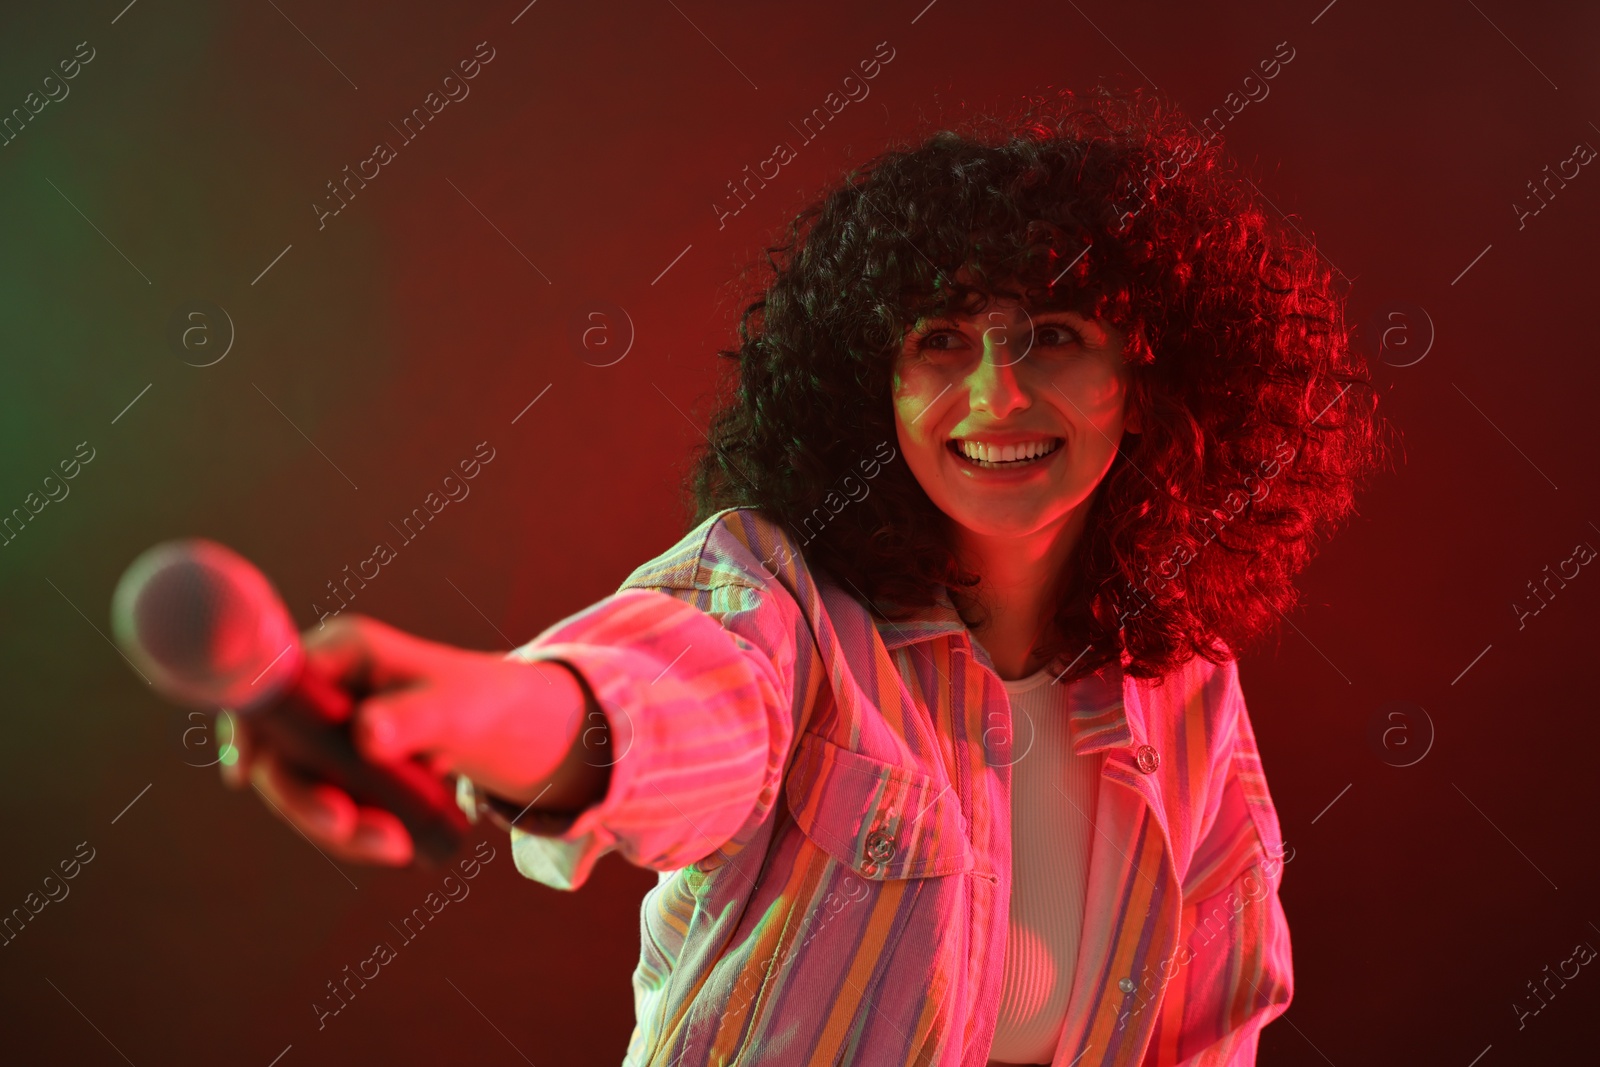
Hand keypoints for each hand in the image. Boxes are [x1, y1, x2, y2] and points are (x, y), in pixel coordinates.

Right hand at [218, 613, 594, 865]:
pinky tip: (398, 846)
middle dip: (306, 800)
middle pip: (279, 748)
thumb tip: (367, 734)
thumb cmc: (480, 703)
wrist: (506, 728)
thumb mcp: (456, 711)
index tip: (244, 773)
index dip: (248, 725)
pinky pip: (326, 803)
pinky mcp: (338, 764)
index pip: (274, 682)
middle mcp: (324, 686)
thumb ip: (414, 718)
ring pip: (301, 787)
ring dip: (337, 828)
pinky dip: (354, 831)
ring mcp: (326, 728)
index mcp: (343, 652)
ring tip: (399, 849)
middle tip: (348, 831)